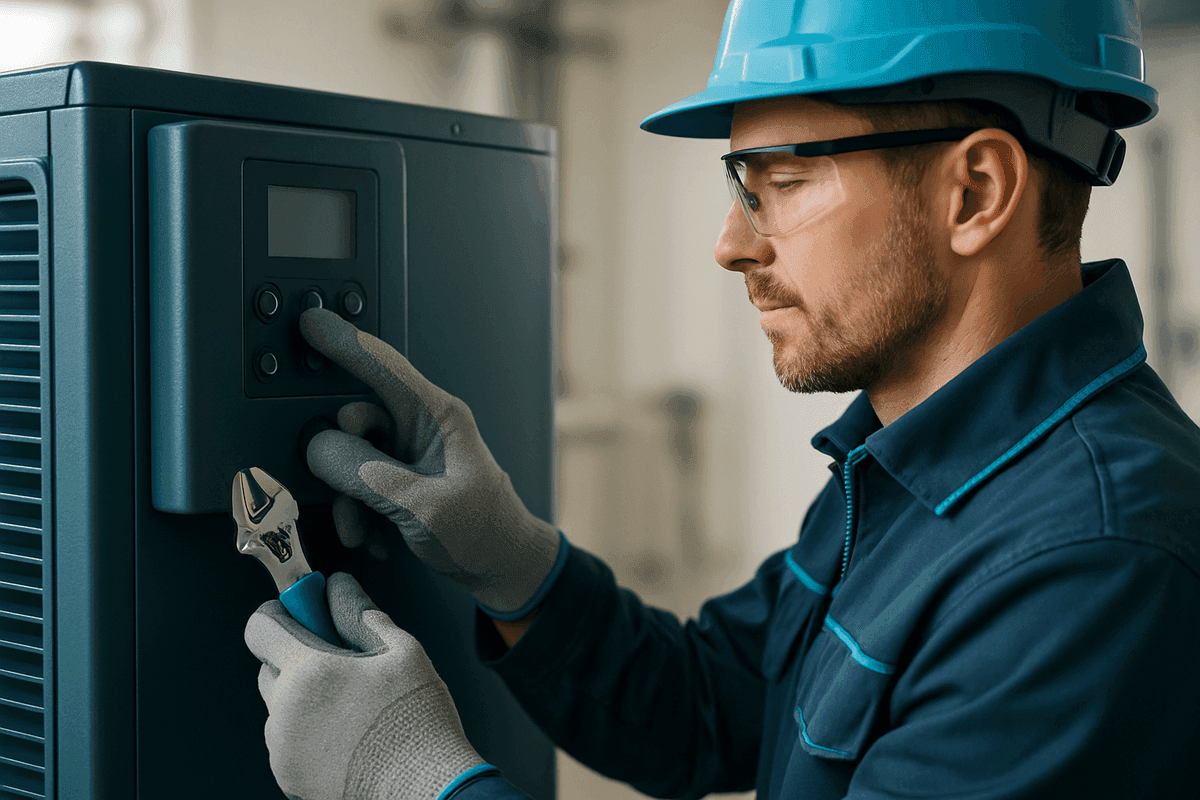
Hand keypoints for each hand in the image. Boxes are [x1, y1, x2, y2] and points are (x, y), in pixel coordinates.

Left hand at [245, 572, 491, 799]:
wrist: (426, 789)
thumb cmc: (417, 724)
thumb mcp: (402, 652)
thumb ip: (362, 615)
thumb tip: (340, 589)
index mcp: (309, 673)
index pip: (261, 628)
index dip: (281, 613)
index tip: (302, 613)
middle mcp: (285, 712)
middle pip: (268, 667)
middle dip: (297, 657)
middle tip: (341, 663)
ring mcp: (283, 749)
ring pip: (279, 706)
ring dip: (303, 697)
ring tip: (351, 707)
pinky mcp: (288, 777)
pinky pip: (288, 740)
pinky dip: (308, 731)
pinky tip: (347, 734)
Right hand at [298, 308, 563, 618]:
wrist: (501, 566)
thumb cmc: (481, 532)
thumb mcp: (420, 505)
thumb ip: (364, 473)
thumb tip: (318, 447)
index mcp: (436, 415)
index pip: (382, 366)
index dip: (343, 342)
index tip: (309, 321)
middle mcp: (421, 425)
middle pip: (354, 417)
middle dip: (341, 462)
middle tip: (350, 495)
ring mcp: (409, 450)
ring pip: (350, 454)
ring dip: (348, 496)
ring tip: (364, 528)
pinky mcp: (399, 474)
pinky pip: (357, 478)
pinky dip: (357, 509)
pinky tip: (374, 535)